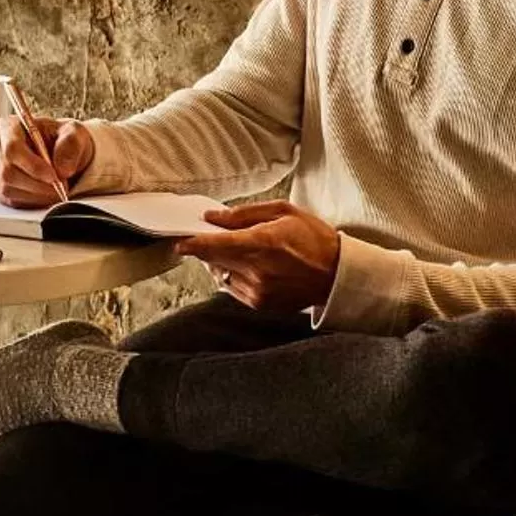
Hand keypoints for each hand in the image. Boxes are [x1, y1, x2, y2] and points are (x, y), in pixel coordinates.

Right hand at [0, 116, 94, 208]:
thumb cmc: (63, 140)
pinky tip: (45, 195)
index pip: (12, 148)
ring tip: (56, 190)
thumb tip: (61, 169)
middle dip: (37, 184)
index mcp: (10, 126)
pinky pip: (10, 200)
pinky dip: (31, 201)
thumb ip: (70, 145)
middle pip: (7, 171)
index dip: (32, 166)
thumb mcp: (74, 133)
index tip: (54, 176)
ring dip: (36, 195)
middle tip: (60, 187)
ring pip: (8, 188)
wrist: (63, 155)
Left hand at [175, 200, 341, 313]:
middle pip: (212, 259)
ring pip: (220, 273)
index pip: (214, 244)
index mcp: (262, 243)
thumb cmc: (312, 238)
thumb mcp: (282, 212)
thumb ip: (243, 214)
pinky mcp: (259, 304)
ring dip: (221, 261)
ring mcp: (257, 291)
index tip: (178, 239)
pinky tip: (251, 265)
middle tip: (210, 235)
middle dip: (206, 247)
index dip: (191, 242)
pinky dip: (233, 274)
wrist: (337, 275)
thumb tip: (212, 218)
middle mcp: (256, 271)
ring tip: (243, 250)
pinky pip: (231, 287)